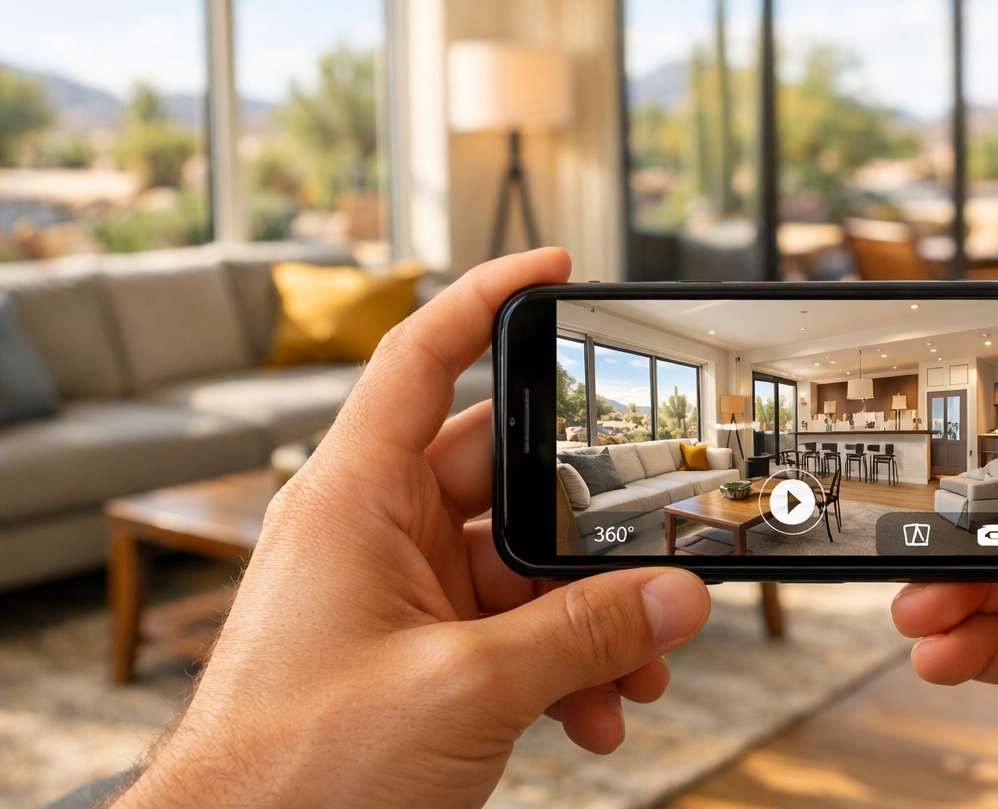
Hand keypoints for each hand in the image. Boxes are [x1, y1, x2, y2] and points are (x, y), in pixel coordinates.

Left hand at [117, 249, 710, 808]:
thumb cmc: (291, 771)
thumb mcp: (464, 689)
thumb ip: (583, 636)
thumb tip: (678, 597)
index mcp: (355, 497)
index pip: (423, 356)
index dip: (489, 298)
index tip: (557, 268)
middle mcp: (377, 531)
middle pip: (508, 477)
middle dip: (591, 525)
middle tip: (659, 549)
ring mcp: (399, 596)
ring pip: (521, 569)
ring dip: (588, 615)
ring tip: (640, 666)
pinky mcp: (420, 655)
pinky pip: (512, 631)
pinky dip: (564, 664)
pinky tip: (598, 712)